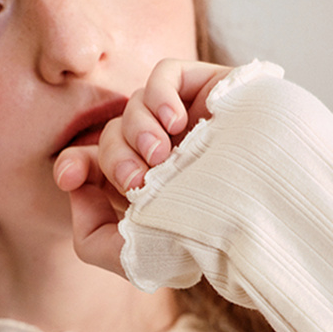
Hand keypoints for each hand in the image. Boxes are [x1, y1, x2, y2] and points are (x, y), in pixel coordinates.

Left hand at [53, 59, 231, 274]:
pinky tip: (177, 124)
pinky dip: (160, 95)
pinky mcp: (211, 89)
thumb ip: (89, 237)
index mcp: (147, 188)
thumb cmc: (204, 242)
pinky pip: (164, 73)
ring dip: (137, 131)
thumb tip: (78, 187)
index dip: (74, 164)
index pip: (93, 163)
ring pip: (134, 105)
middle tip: (137, 182)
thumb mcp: (134, 259)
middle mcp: (165, 153)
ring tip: (163, 157)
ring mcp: (188, 120)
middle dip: (113, 157)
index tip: (68, 176)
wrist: (263, 215)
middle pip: (111, 136)